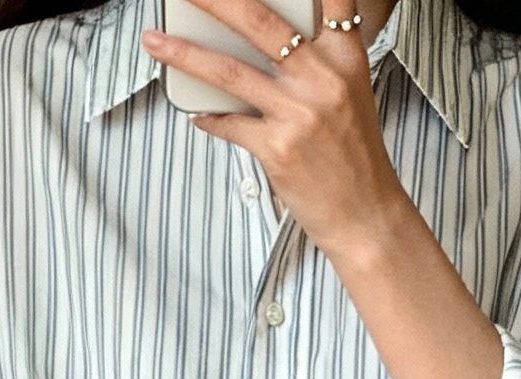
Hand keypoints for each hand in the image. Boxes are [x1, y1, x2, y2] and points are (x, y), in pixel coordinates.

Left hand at [142, 0, 403, 265]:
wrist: (364, 215)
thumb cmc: (353, 157)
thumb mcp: (350, 93)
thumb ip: (316, 61)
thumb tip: (264, 44)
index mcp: (345, 57)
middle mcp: (323, 78)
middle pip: (259, 21)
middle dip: (214, 0)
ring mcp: (299, 113)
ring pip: (229, 70)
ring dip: (184, 53)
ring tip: (155, 41)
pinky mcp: (278, 148)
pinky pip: (229, 123)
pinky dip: (208, 117)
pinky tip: (197, 112)